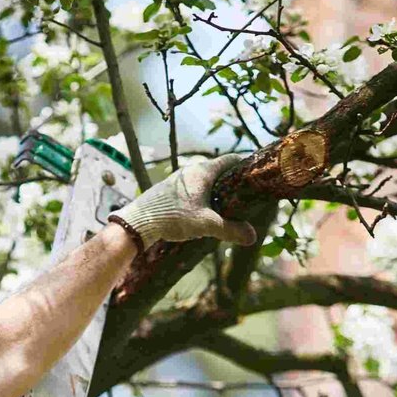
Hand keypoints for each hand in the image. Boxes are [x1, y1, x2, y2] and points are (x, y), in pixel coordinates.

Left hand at [109, 154, 257, 248]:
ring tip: (229, 207)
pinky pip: (195, 188)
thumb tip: (253, 237)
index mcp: (203, 170)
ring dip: (218, 191)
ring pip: (207, 180)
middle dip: (234, 182)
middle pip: (221, 170)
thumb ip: (230, 229)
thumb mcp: (205, 225)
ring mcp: (180, 178)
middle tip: (248, 196)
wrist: (138, 221)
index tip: (258, 175)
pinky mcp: (172, 189)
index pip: (232, 160)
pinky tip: (206, 212)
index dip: (247, 166)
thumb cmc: (172, 216)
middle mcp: (192, 169)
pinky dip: (205, 196)